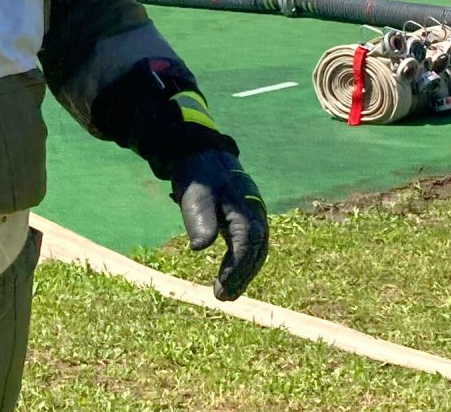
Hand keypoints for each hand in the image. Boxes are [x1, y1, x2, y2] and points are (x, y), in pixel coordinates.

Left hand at [170, 149, 267, 300]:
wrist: (202, 153)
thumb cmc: (197, 175)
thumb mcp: (195, 194)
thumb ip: (199, 219)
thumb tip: (198, 248)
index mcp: (245, 206)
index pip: (245, 244)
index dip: (236, 268)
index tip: (222, 288)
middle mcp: (255, 212)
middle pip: (255, 251)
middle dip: (241, 276)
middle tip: (223, 297)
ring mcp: (253, 214)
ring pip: (255, 250)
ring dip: (243, 273)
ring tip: (226, 294)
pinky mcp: (246, 217)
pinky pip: (249, 245)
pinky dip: (242, 262)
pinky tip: (230, 276)